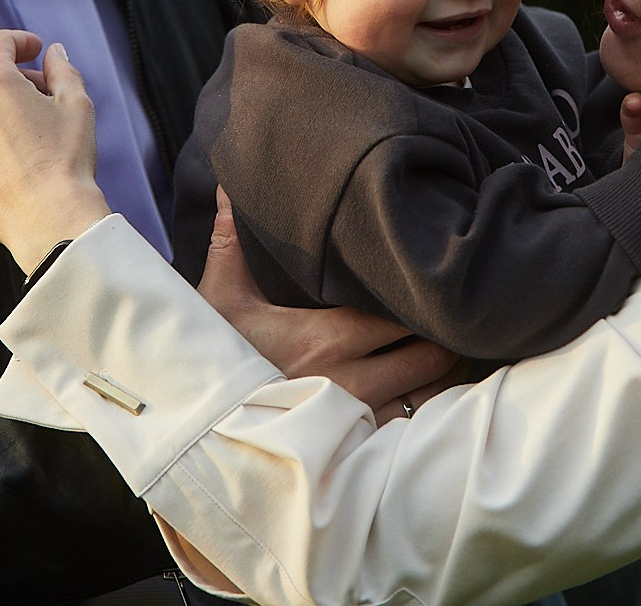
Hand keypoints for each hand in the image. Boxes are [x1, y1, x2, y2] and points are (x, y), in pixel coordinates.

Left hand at [0, 30, 111, 272]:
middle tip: (44, 98)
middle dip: (13, 82)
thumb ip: (62, 68)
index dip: (19, 41)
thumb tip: (53, 52)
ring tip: (30, 137)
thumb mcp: (76, 104)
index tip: (36, 50)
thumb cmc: (66, 159)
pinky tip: (13, 162)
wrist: (48, 219)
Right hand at [198, 188, 455, 411]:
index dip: (421, 298)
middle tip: (448, 321)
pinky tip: (422, 401)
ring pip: (429, 398)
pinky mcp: (353, 454)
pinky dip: (423, 416)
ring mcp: (354, 422)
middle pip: (429, 356)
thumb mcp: (218, 300)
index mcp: (326, 336)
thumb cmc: (212, 363)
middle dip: (442, 338)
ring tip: (441, 358)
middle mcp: (349, 381)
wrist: (192, 432)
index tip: (429, 284)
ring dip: (438, 379)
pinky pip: (409, 434)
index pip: (403, 312)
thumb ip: (231, 241)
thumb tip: (226, 186)